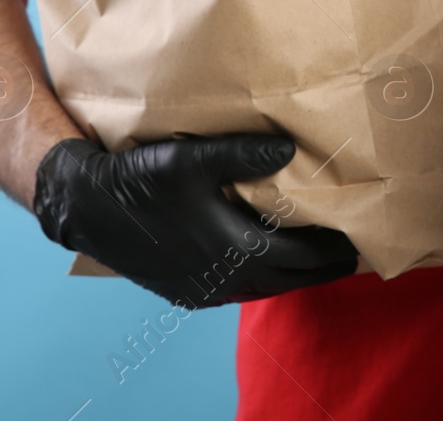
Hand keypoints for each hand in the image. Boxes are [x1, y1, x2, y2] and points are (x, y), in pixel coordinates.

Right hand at [33, 134, 356, 307]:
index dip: (331, 249)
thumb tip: (291, 149)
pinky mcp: (187, 293)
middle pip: (289, 280)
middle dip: (322, 266)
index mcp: (231, 249)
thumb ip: (243, 154)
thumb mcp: (191, 158)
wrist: (85, 208)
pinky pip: (241, 291)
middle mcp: (222, 279)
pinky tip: (271, 262)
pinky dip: (266, 279)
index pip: (300, 258)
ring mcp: (203, 290)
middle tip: (351, 250)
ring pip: (266, 289)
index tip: (357, 236)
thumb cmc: (139, 180)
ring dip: (294, 275)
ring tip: (319, 256)